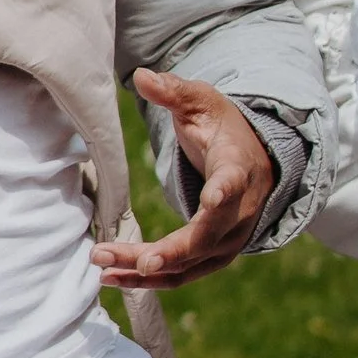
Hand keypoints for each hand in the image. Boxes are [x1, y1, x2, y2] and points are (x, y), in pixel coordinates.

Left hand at [91, 72, 277, 289]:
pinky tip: (111, 278)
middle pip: (204, 239)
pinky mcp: (213, 257)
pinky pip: (181, 275)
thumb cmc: (223, 128)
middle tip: (129, 258)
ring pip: (188, 265)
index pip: (233, 183)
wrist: (255, 162)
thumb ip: (174, 91)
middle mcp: (239, 213)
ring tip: (103, 267)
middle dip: (167, 252)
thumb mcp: (202, 102)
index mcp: (238, 168)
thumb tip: (142, 76)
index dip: (223, 193)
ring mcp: (228, 240)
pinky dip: (147, 281)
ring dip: (145, 271)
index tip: (212, 199)